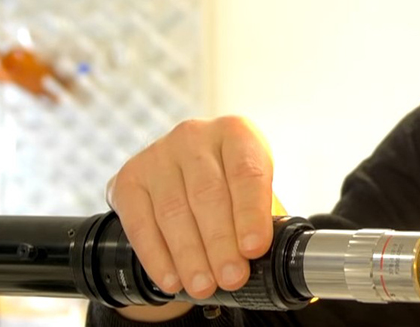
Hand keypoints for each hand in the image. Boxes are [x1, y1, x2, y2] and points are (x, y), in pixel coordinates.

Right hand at [105, 116, 274, 319]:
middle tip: (232, 277)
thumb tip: (290, 264)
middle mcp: (195, 136)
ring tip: (204, 286)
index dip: (251, 213)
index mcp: (237, 133)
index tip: (255, 248)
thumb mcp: (255, 193)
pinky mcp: (129, 178)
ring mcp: (158, 154)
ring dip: (190, 255)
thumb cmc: (230, 190)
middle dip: (221, 242)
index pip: (246, 172)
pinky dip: (157, 256)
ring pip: (173, 210)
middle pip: (208, 193)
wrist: (183, 179)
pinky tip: (171, 279)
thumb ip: (269, 221)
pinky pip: (140, 222)